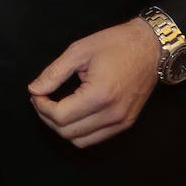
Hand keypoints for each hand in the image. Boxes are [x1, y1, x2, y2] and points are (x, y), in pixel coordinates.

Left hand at [27, 18, 160, 147]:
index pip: (60, 116)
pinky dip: (79, 131)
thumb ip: (53, 73)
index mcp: (99, 95)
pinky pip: (96, 138)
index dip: (41, 106)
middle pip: (68, 133)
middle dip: (48, 118)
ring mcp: (121, 122)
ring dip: (62, 128)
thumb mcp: (79, 51)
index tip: (36, 93)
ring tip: (55, 107)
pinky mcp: (126, 123)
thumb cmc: (116, 43)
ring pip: (81, 141)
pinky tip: (73, 113)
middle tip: (41, 98)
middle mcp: (112, 114)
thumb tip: (34, 89)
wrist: (151, 47)